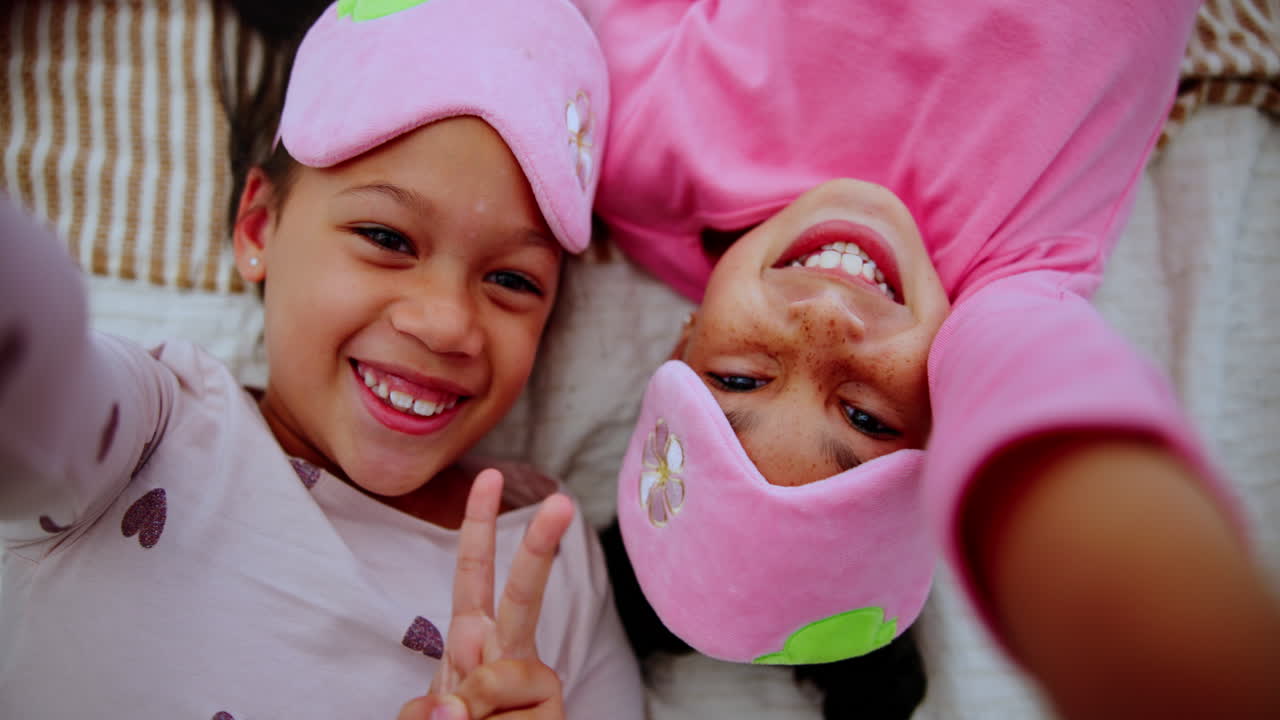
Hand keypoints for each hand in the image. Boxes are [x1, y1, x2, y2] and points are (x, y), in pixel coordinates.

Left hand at [398, 468, 574, 719]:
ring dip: (468, 712)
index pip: (474, 574)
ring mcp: (533, 684)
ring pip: (495, 679)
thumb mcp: (428, 713)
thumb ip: (430, 707)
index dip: (479, 525)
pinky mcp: (550, 713)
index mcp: (474, 637)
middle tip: (562, 502)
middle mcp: (508, 652)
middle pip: (524, 594)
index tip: (490, 477)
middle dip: (541, 546)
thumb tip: (454, 711)